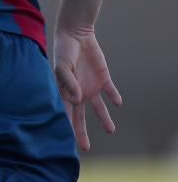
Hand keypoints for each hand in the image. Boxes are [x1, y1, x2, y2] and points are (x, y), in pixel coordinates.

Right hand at [54, 27, 121, 150]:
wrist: (75, 34)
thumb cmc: (64, 50)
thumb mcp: (63, 65)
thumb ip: (68, 82)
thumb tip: (76, 100)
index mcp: (65, 90)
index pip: (66, 112)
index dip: (67, 125)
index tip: (67, 139)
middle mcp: (78, 92)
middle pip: (80, 116)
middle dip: (81, 131)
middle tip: (85, 148)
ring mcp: (91, 85)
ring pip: (98, 107)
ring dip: (104, 118)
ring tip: (111, 130)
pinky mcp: (102, 78)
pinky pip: (110, 90)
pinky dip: (114, 96)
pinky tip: (117, 102)